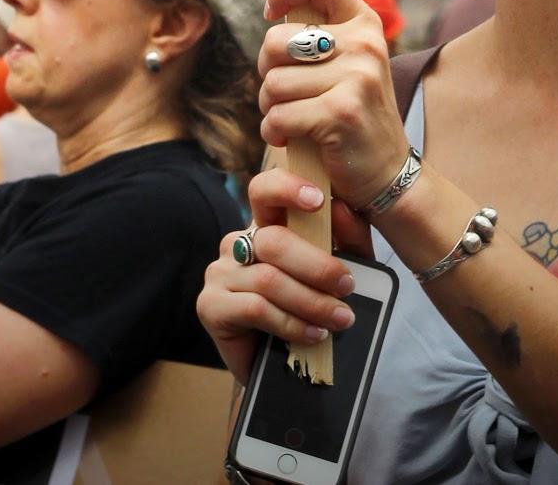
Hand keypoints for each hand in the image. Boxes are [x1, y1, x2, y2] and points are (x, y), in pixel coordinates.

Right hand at [196, 164, 367, 383]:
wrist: (280, 370)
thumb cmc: (307, 311)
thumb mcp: (335, 271)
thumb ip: (345, 239)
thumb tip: (344, 208)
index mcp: (263, 225)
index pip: (265, 190)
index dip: (288, 188)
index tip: (319, 199)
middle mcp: (237, 242)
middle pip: (274, 241)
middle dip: (317, 265)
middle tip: (347, 286)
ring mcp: (220, 273)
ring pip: (269, 279)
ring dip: (311, 302)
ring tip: (340, 319)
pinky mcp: (210, 305)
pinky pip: (256, 308)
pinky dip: (291, 323)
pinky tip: (313, 335)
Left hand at [258, 0, 406, 207]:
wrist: (387, 172)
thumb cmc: (352, 110)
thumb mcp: (347, 59)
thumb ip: (318, 24)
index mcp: (363, 22)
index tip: (271, 12)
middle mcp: (364, 43)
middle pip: (277, 41)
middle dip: (267, 70)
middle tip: (284, 91)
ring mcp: (357, 77)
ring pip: (273, 83)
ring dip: (270, 107)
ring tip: (291, 118)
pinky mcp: (342, 113)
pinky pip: (279, 116)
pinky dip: (274, 131)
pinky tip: (291, 138)